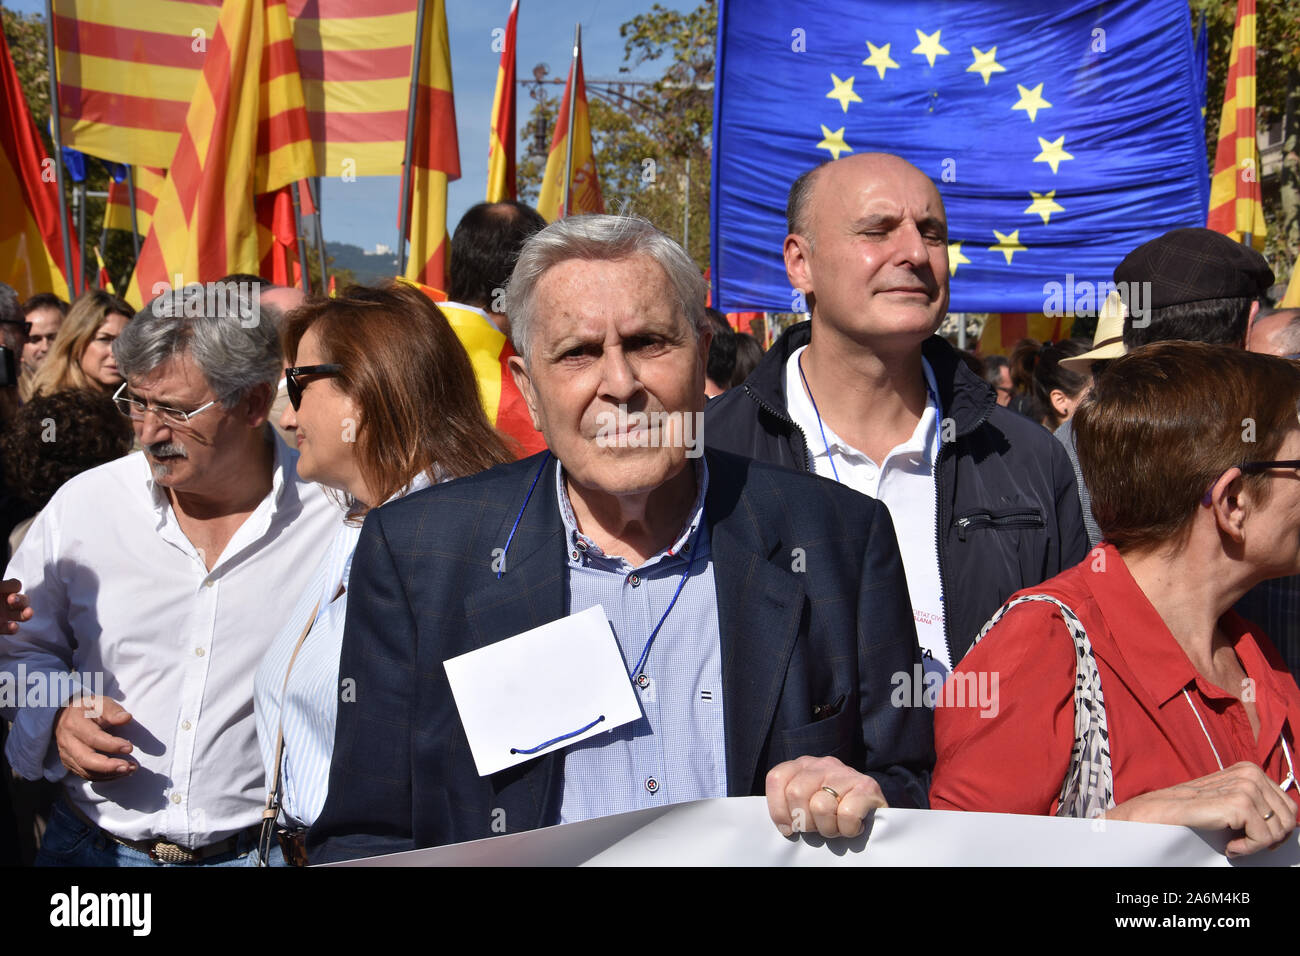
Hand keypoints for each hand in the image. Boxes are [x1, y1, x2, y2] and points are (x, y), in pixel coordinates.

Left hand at [2, 579, 31, 633]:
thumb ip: (5, 586)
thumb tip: (17, 585)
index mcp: (2, 590)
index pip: (16, 586)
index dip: (15, 588)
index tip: (11, 591)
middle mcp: (4, 602)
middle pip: (23, 600)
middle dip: (22, 600)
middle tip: (12, 600)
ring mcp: (3, 615)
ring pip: (22, 615)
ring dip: (27, 614)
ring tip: (28, 613)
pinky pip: (11, 629)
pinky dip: (14, 628)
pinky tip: (13, 626)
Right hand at [54, 696, 136, 780]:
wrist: (64, 716)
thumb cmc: (88, 709)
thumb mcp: (99, 703)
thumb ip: (112, 711)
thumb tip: (126, 718)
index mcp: (75, 724)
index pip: (93, 738)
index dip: (112, 745)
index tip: (129, 747)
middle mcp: (68, 742)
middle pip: (86, 759)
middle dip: (108, 766)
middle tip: (128, 767)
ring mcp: (67, 755)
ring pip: (86, 771)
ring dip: (109, 774)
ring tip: (130, 770)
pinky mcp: (69, 764)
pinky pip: (85, 775)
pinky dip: (103, 777)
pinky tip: (119, 773)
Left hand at [766, 754, 886, 837]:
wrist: (875, 810)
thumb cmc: (835, 811)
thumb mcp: (807, 802)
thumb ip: (790, 804)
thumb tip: (784, 826)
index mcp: (803, 765)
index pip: (777, 778)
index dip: (778, 808)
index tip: (789, 828)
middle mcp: (823, 764)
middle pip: (796, 793)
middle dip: (805, 821)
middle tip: (819, 827)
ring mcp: (846, 773)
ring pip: (820, 806)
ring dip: (828, 828)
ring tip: (837, 826)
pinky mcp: (868, 786)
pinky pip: (847, 814)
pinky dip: (848, 829)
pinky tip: (855, 826)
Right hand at [1106, 761, 1295, 856]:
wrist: (1161, 813)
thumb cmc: (1193, 812)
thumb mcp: (1229, 801)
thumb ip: (1255, 803)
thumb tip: (1286, 822)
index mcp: (1250, 770)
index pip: (1288, 805)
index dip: (1277, 828)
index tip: (1256, 839)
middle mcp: (1251, 773)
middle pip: (1288, 817)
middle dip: (1272, 838)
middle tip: (1246, 844)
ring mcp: (1246, 786)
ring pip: (1278, 829)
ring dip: (1258, 845)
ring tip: (1234, 844)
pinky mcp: (1240, 803)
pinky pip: (1263, 837)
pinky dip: (1248, 849)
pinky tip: (1229, 846)